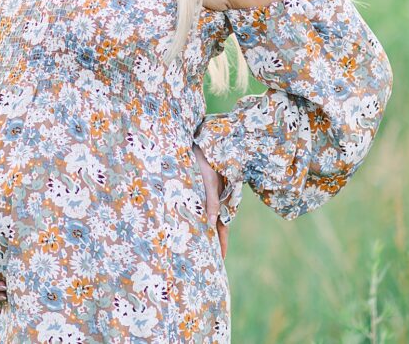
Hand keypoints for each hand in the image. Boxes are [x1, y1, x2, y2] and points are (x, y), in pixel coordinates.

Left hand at [192, 144, 228, 258]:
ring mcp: (207, 198)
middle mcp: (215, 203)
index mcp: (221, 202)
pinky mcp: (198, 193)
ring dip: (201, 232)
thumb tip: (211, 224)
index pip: (223, 230)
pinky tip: (185, 227)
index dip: (221, 246)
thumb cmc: (206, 163)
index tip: (219, 261)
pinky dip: (194, 220)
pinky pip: (198, 210)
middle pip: (214, 228)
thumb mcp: (209, 182)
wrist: (202, 147)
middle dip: (211, 243)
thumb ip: (211, 202)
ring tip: (194, 248)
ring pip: (205, 220)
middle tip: (206, 260)